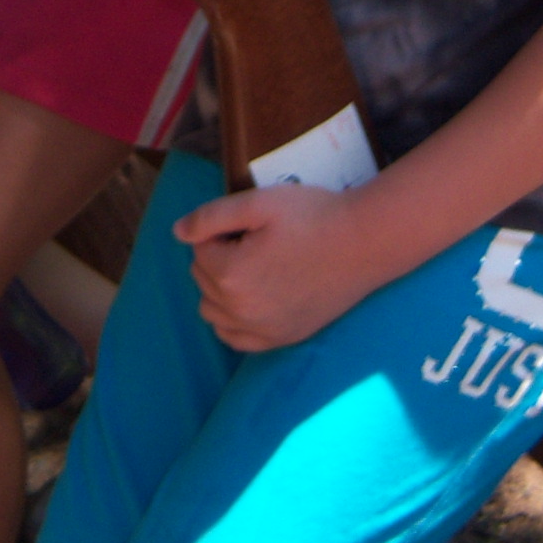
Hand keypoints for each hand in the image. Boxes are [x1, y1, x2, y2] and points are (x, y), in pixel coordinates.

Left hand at [172, 181, 375, 350]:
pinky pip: (236, 339)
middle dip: (219, 257)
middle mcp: (241, 311)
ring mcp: (263, 330)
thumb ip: (211, 217)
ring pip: (213, 311)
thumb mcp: (258, 203)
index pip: (198, 249)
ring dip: (221, 287)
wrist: (364, 243)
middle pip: (203, 279)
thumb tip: (178, 233)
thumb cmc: (312, 216)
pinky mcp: (282, 338)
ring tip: (254, 265)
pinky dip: (233, 320)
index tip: (251, 224)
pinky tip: (251, 299)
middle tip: (256, 240)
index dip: (221, 231)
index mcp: (230, 275)